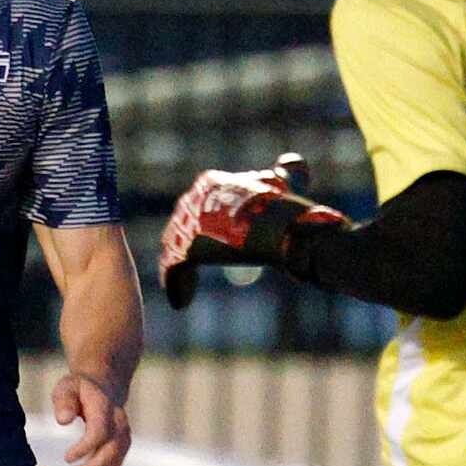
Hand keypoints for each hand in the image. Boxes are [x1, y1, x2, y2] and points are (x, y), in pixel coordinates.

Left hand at [51, 369, 130, 465]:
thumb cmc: (79, 388)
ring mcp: (124, 432)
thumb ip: (63, 401)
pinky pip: (118, 462)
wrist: (103, 385)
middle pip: (111, 449)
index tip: (66, 458)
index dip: (85, 448)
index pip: (99, 432)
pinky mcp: (123, 442)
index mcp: (104, 407)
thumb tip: (62, 421)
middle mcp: (119, 420)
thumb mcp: (66, 387)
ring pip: (117, 459)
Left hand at [157, 166, 344, 284]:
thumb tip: (293, 162)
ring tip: (186, 284)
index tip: (213, 238)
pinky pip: (172, 269)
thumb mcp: (286, 183)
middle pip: (182, 224)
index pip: (199, 202)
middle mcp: (192, 200)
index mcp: (209, 182)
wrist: (279, 227)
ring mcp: (186, 225)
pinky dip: (176, 285)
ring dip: (179, 265)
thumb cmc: (283, 206)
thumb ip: (286, 172)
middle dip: (187, 242)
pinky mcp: (185, 251)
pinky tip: (181, 302)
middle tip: (191, 260)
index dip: (203, 223)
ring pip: (174, 246)